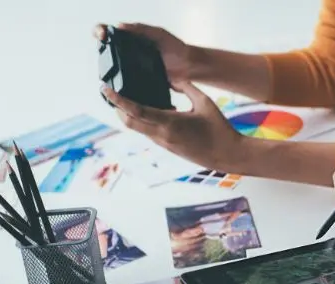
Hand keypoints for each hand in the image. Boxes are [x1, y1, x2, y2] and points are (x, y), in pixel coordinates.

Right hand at [93, 22, 191, 81]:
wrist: (187, 67)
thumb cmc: (175, 48)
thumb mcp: (158, 34)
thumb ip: (141, 29)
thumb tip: (120, 25)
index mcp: (132, 37)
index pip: (109, 31)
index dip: (100, 30)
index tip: (102, 34)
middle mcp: (129, 50)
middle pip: (106, 47)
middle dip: (101, 45)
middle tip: (103, 45)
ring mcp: (131, 65)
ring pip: (112, 65)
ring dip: (107, 64)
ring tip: (107, 63)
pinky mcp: (136, 79)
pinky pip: (123, 79)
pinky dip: (118, 78)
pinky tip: (116, 80)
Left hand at [101, 81, 244, 170]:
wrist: (228, 155)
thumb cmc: (220, 128)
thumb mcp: (205, 102)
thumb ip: (187, 87)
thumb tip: (173, 77)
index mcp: (170, 123)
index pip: (136, 111)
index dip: (118, 100)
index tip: (106, 90)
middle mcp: (162, 135)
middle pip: (129, 122)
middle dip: (117, 108)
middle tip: (111, 93)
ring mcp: (164, 144)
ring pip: (138, 128)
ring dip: (129, 115)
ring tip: (126, 99)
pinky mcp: (168, 148)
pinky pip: (149, 132)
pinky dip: (143, 121)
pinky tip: (149, 110)